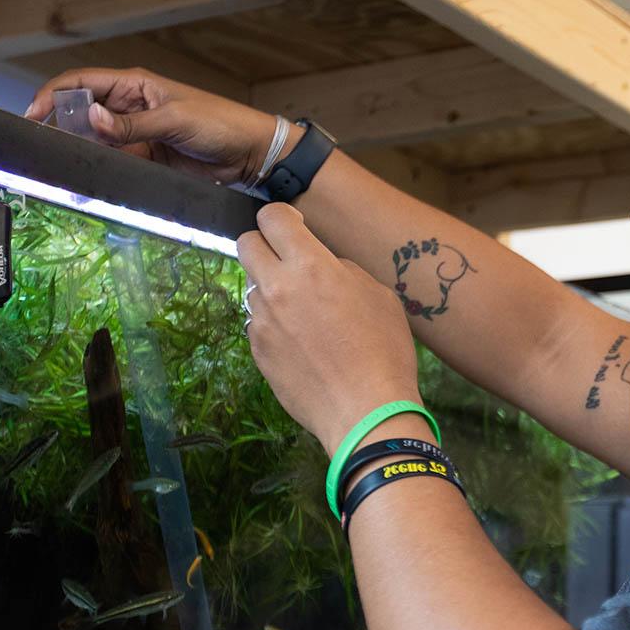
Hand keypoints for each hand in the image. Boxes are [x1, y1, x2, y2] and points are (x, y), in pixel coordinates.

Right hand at [24, 66, 291, 186]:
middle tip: (41, 144)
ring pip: (98, 139)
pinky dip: (103, 167)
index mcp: (135, 84)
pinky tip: (89, 177)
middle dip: (61, 124)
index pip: (82, 82)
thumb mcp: (175, 120)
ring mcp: (138, 133)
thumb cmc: (220, 124)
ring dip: (81, 148)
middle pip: (83, 112)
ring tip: (60, 163)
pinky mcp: (148, 157)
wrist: (250, 152)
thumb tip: (91, 118)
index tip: (32, 114)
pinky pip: (117, 160)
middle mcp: (131, 105)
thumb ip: (133, 124)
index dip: (53, 94)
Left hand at [237, 202, 422, 454]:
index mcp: (310, 266)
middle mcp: (277, 288)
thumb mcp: (380, 296)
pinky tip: (302, 346)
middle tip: (289, 264)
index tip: (296, 228)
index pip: (272, 218)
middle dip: (265, 246)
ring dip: (272, 291)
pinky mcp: (257, 353)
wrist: (366, 411)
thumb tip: (325, 268)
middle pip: (245, 244)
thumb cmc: (384, 351)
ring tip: (303, 315)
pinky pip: (258, 325)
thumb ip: (343, 271)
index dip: (283, 218)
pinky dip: (274, 326)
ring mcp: (262, 323)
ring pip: (252, 288)